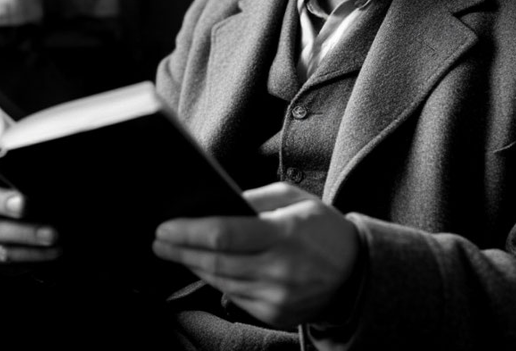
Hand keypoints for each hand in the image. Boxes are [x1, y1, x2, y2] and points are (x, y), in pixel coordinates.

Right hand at [0, 144, 60, 264]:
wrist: (27, 219)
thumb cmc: (30, 184)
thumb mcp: (29, 172)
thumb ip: (33, 167)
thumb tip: (59, 166)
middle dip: (2, 202)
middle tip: (25, 205)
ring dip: (25, 234)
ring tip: (53, 235)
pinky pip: (2, 255)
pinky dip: (30, 254)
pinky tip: (52, 251)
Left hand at [152, 182, 360, 328]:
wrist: (357, 272)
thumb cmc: (322, 228)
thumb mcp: (294, 199)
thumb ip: (254, 199)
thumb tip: (216, 205)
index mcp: (285, 235)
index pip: (224, 236)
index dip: (188, 233)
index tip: (164, 228)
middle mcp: (280, 271)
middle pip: (215, 263)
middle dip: (181, 250)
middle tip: (159, 241)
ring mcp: (278, 298)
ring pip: (221, 282)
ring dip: (194, 266)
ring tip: (175, 251)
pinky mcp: (276, 315)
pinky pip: (236, 297)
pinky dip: (218, 281)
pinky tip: (206, 268)